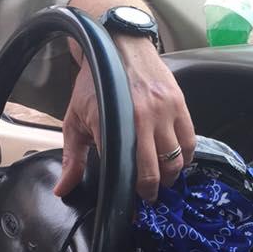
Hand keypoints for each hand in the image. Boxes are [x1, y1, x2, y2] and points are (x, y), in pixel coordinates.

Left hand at [53, 36, 195, 202]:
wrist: (118, 43)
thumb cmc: (94, 82)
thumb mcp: (75, 119)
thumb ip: (72, 158)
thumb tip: (62, 190)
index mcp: (112, 125)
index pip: (124, 171)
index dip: (129, 194)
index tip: (131, 208)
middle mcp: (141, 119)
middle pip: (155, 170)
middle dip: (153, 190)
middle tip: (148, 197)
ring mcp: (163, 110)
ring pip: (176, 158)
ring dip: (170, 175)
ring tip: (163, 179)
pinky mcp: (179, 104)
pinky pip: (190, 140)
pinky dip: (185, 157)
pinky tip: (176, 161)